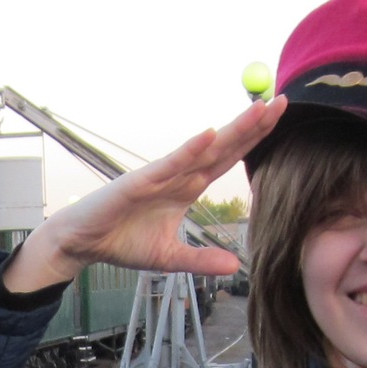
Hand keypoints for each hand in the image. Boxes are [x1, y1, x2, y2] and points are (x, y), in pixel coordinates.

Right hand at [3, 97, 286, 292]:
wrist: (84, 242)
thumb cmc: (123, 242)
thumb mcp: (171, 257)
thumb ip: (202, 259)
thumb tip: (236, 266)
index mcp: (188, 187)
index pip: (228, 158)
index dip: (253, 139)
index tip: (279, 118)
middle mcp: (179, 175)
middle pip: (223, 147)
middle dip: (253, 125)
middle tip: (282, 101)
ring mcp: (161, 176)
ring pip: (203, 149)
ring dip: (231, 130)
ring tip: (258, 110)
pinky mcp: (140, 183)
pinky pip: (170, 164)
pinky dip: (189, 150)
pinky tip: (210, 135)